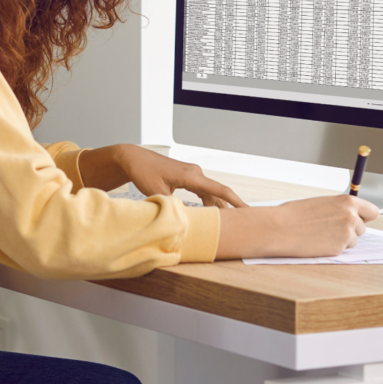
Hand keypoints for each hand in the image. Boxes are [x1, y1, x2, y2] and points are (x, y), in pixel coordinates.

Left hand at [79, 145, 246, 208]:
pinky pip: (203, 191)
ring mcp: (192, 174)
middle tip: (240, 224)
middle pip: (218, 193)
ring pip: (211, 193)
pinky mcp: (188, 177)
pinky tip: (211, 213)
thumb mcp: (156, 192)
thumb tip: (184, 220)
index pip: (219, 190)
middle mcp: (195, 173)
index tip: (248, 211)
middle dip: (230, 208)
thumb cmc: (144, 172)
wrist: (134, 159)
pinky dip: (209, 202)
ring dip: (218, 206)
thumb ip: (172, 206)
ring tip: (227, 222)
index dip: (235, 201)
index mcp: (191, 176)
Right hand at [215, 195, 379, 259]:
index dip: (366, 217)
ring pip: (353, 240)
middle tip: (330, 228)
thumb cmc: (295, 214)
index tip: (360, 219)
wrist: (280, 228)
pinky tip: (318, 242)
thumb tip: (352, 216)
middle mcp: (351, 217)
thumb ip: (340, 209)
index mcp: (347, 202)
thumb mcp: (322, 203)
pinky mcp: (339, 249)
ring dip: (341, 240)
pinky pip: (342, 250)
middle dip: (350, 230)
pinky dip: (332, 248)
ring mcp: (346, 234)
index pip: (372, 212)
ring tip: (321, 234)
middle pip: (363, 228)